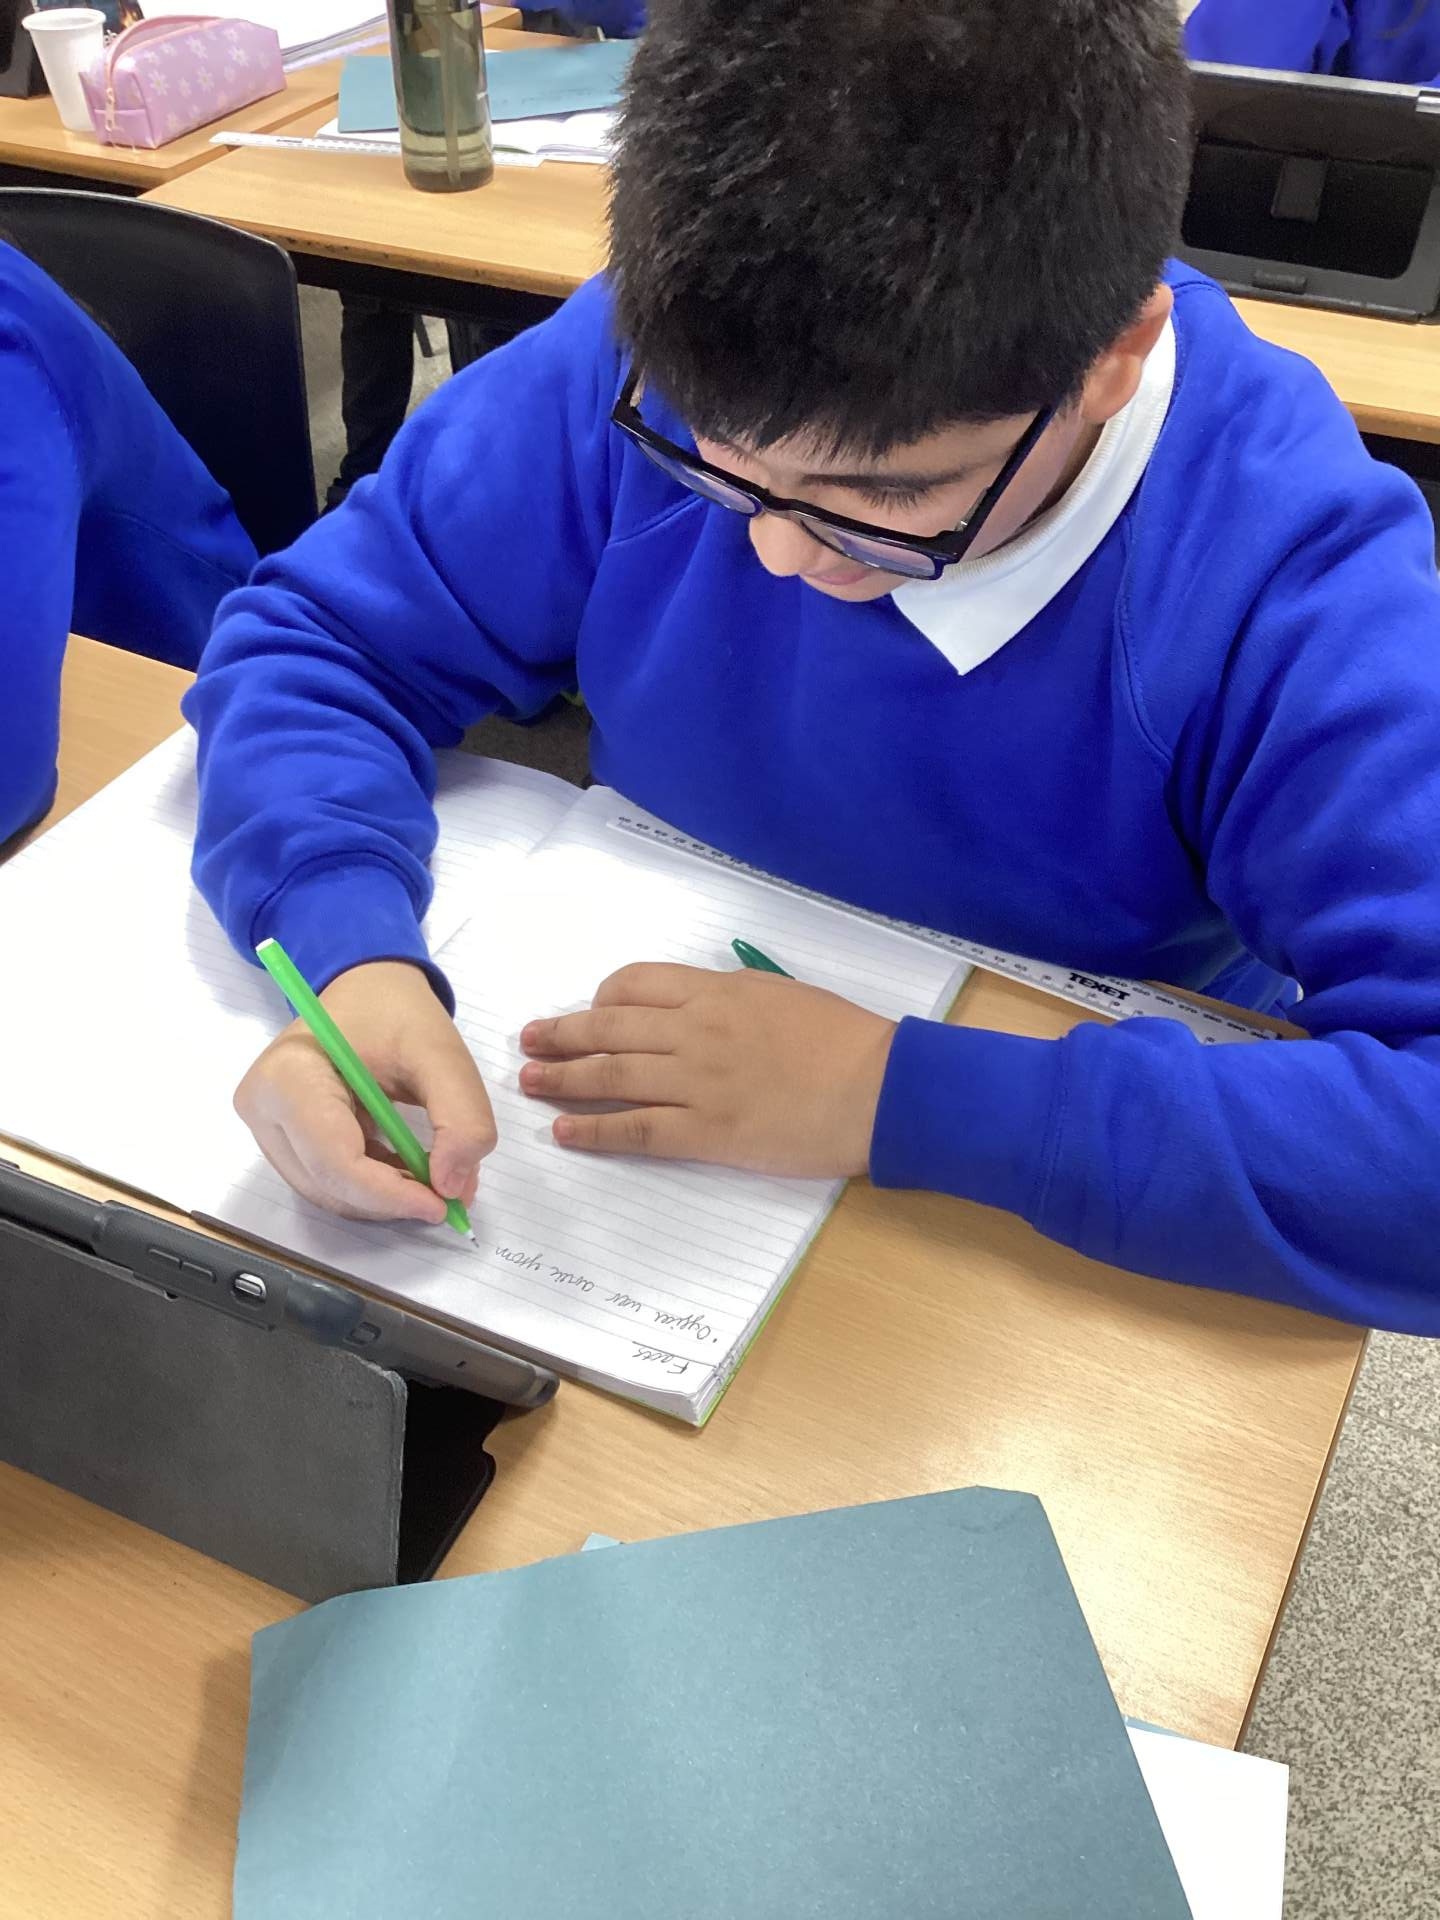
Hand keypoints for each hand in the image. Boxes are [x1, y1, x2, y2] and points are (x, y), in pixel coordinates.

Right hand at [236, 960, 496, 1222]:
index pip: (336, 1163)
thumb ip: (462, 1118)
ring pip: (328, 1192)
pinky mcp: (280, 1139)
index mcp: (287, 1077)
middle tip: (448, 1195)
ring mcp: (265, 1127)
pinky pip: (326, 1182)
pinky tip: (405, 1167)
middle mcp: (262, 1108)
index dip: (391, 1194)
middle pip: (329, 1185)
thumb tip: (452, 1187)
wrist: (366, 990)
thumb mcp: (443, 1054)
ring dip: (383, 1197)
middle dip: (392, 1200)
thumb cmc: (396, 1014)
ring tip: (431, 1175)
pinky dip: (372, 1186)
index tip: (443, 1204)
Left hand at [518, 963, 896, 1176]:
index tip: (587, 1013)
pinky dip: (594, 1131)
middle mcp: (695, 1031)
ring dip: (562, 1079)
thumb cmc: (845, 1039)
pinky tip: (566, 1133)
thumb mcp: (783, 995)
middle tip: (528, 1041)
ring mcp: (697, 1083)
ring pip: (611, 1077)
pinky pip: (637, 1130)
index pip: (634, 985)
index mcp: (715, 993)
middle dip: (561, 1034)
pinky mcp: (707, 1132)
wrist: (879, 1088)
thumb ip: (733, 999)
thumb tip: (698, 1008)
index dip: (601, 999)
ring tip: (531, 1082)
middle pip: (608, 1028)